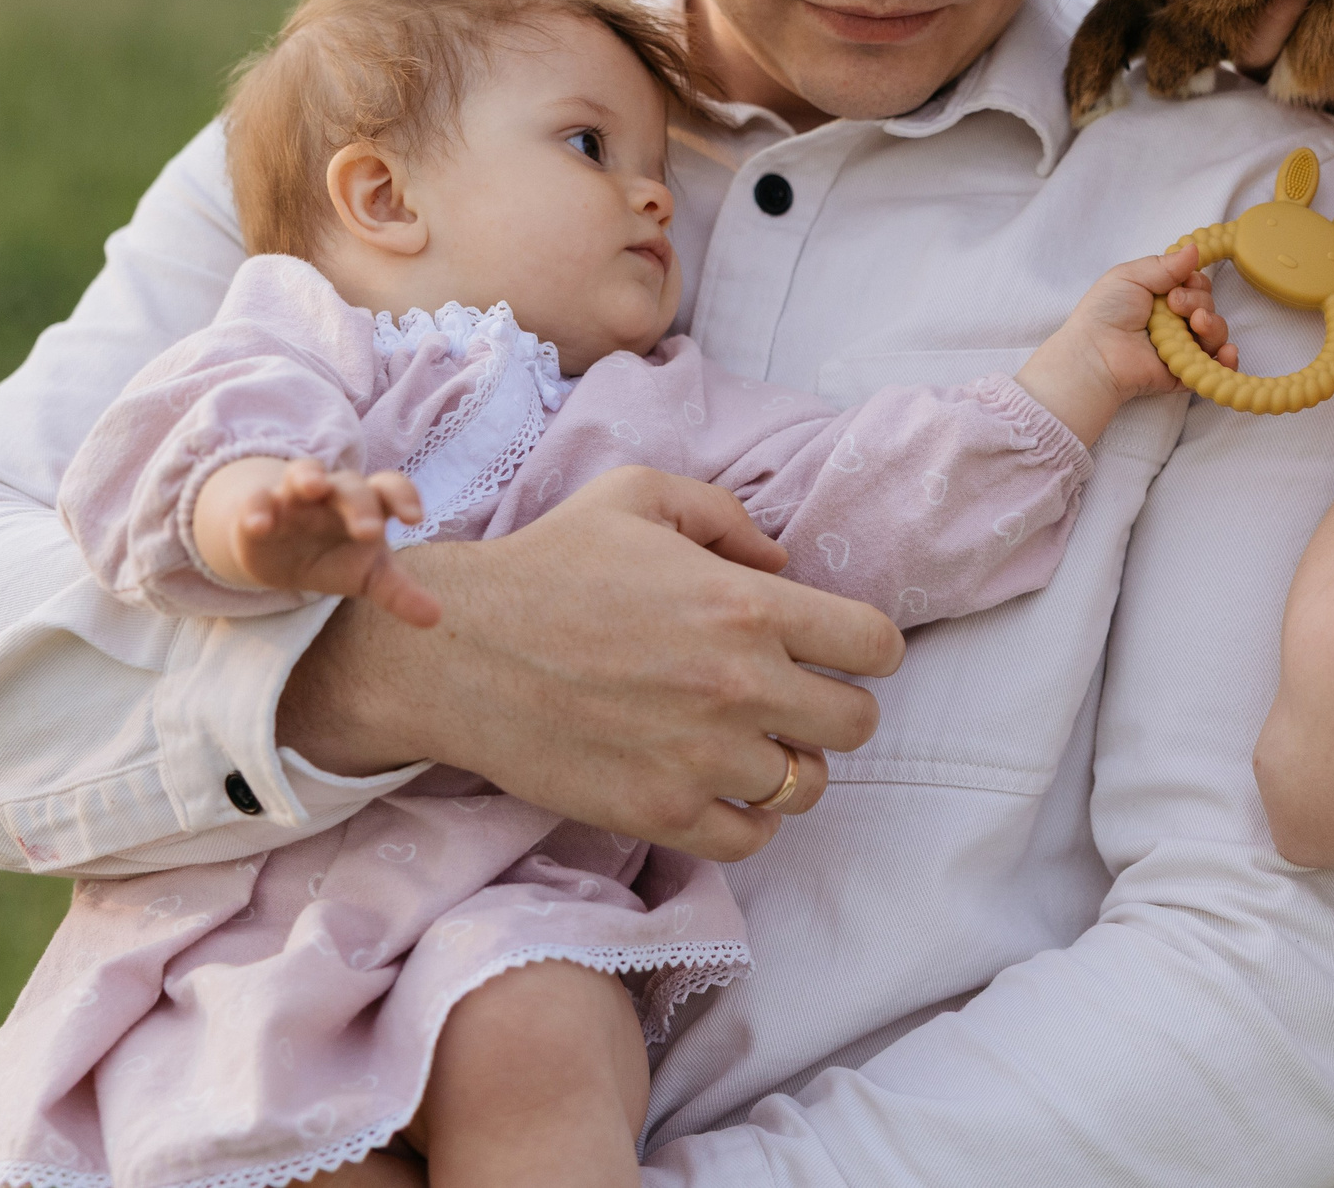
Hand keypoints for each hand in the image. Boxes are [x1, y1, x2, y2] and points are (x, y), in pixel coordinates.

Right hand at [193, 456, 441, 626]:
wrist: (280, 554)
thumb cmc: (335, 556)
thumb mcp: (368, 576)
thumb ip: (399, 592)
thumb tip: (435, 618)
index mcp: (367, 503)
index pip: (390, 488)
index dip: (404, 496)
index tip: (415, 519)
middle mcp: (333, 493)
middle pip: (350, 484)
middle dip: (359, 502)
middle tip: (370, 531)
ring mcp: (294, 497)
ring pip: (302, 473)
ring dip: (308, 477)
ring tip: (313, 488)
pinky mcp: (258, 508)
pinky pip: (257, 500)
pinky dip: (258, 509)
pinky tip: (260, 525)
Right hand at [278, 465, 904, 861]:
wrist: (457, 653)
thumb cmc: (547, 565)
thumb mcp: (638, 497)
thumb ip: (726, 518)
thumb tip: (781, 562)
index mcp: (748, 605)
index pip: (877, 645)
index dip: (869, 647)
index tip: (842, 650)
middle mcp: (741, 686)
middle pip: (857, 723)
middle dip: (836, 706)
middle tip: (796, 697)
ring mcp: (703, 758)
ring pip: (808, 785)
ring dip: (791, 762)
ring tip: (751, 742)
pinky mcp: (661, 813)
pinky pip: (752, 837)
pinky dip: (749, 817)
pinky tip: (721, 785)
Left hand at [1014, 247, 1234, 444]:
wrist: (1096, 353)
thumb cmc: (1106, 312)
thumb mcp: (1130, 276)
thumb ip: (1165, 264)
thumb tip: (1195, 249)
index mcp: (1162, 298)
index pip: (1196, 285)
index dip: (1195, 283)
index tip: (1178, 286)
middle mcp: (1174, 322)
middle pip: (1208, 306)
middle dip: (1199, 301)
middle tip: (1175, 305)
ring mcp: (1181, 348)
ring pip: (1215, 333)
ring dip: (1213, 324)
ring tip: (1196, 323)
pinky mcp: (1185, 372)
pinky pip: (1215, 368)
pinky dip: (1226, 360)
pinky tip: (1226, 352)